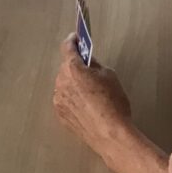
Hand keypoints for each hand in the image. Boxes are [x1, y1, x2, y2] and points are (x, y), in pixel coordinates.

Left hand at [53, 33, 132, 152]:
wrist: (110, 134)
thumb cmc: (113, 103)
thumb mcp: (109, 75)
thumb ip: (94, 65)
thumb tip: (88, 63)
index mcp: (72, 68)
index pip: (67, 48)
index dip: (72, 41)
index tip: (76, 38)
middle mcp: (61, 82)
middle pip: (66, 67)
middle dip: (76, 66)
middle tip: (89, 70)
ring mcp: (58, 99)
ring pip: (64, 84)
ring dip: (73, 83)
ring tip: (89, 92)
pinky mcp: (60, 114)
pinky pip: (64, 99)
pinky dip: (72, 98)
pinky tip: (85, 105)